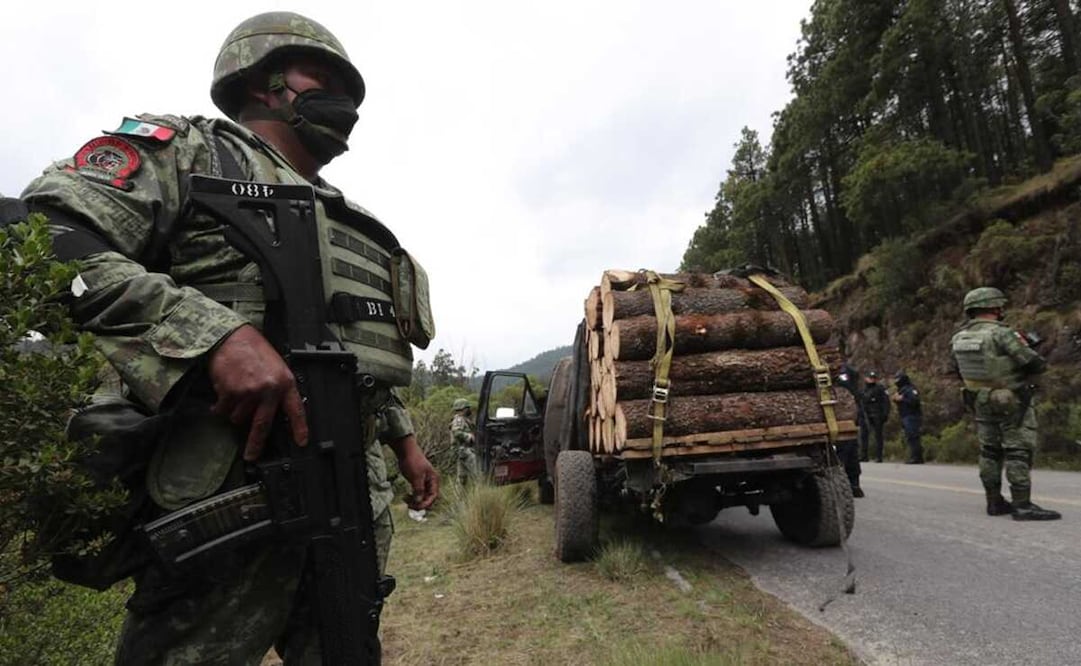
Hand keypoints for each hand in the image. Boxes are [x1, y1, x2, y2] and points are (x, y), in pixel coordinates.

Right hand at [207, 324, 307, 460]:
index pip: (296, 410)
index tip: (301, 441)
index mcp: (284, 382)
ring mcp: (249, 392)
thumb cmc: (253, 349)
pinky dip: (220, 405)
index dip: (300, 428)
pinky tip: (223, 391)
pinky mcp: (231, 392)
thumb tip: (274, 410)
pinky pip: (223, 410)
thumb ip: (277, 388)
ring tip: (235, 392)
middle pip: (263, 425)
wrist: (231, 337)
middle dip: (256, 444)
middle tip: (252, 455)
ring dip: (235, 411)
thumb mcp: (275, 367)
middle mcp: (269, 390)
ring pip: (239, 417)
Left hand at [391, 434, 439, 509]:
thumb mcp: (416, 476)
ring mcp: (424, 483)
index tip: (416, 506)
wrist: (406, 451)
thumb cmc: (413, 461)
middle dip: (419, 503)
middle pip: (428, 498)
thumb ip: (418, 489)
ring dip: (415, 501)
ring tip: (405, 499)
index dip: (425, 503)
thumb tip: (419, 501)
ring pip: (422, 497)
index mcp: (434, 480)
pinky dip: (412, 497)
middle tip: (409, 505)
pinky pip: (417, 494)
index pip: (433, 496)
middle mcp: (431, 483)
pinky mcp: (418, 483)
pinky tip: (406, 496)